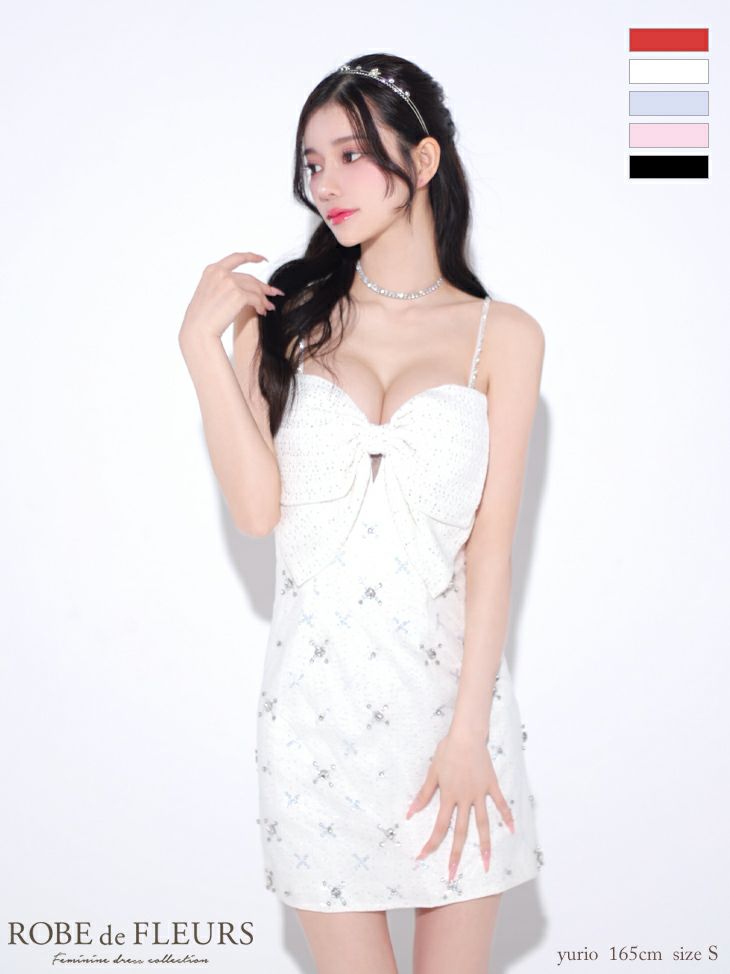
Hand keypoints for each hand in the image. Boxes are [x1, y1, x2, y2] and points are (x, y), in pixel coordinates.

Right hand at [179, 251, 284, 343]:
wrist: (199, 330)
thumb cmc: (202, 318)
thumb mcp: (209, 293)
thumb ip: (223, 285)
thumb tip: (246, 288)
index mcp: (212, 270)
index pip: (236, 258)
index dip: (252, 257)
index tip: (263, 259)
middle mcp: (221, 273)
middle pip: (250, 278)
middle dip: (263, 287)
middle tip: (273, 293)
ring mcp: (230, 282)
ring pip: (255, 289)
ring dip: (263, 299)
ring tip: (269, 307)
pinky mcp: (239, 294)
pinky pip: (256, 299)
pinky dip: (261, 305)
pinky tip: (262, 312)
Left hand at [405, 730, 514, 881]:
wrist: (466, 736)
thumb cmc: (447, 751)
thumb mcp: (432, 772)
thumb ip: (423, 794)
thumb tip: (410, 813)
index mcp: (449, 796)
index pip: (439, 826)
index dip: (431, 843)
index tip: (422, 857)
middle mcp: (465, 799)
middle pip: (461, 831)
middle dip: (455, 854)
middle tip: (452, 874)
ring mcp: (480, 794)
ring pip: (483, 824)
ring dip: (484, 845)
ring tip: (486, 863)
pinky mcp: (492, 786)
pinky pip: (501, 804)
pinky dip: (507, 816)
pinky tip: (512, 830)